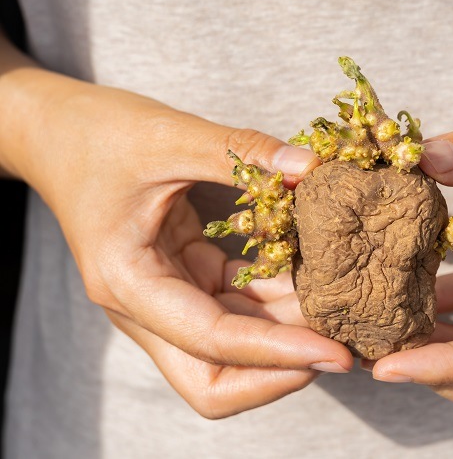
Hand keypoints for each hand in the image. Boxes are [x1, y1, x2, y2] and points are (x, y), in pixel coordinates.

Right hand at [13, 76, 352, 417]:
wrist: (56, 130)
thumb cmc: (98, 133)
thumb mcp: (170, 136)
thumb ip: (242, 152)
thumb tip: (311, 169)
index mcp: (129, 283)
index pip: (212, 342)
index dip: (277, 351)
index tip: (335, 351)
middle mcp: (145, 305)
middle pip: (212, 379)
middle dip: (276, 373)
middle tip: (339, 350)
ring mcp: (164, 294)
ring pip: (229, 347)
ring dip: (283, 332)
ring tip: (338, 309)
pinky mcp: (182, 275)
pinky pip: (234, 302)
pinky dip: (272, 298)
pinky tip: (311, 274)